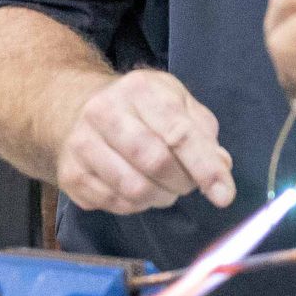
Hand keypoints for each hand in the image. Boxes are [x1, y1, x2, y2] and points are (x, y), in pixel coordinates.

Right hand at [53, 68, 235, 213]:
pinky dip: (137, 205)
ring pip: (134, 189)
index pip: (179, 133)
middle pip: (155, 163)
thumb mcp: (177, 103)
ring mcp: (81, 144)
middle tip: (189, 184)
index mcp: (140, 89)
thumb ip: (203, 132)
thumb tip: (221, 167)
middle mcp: (104, 112)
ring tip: (166, 187)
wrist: (77, 109)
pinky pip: (115, 204)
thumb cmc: (140, 109)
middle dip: (182, 183)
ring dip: (161, 197)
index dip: (206, 168)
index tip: (225, 195)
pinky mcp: (70, 175)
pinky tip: (140, 189)